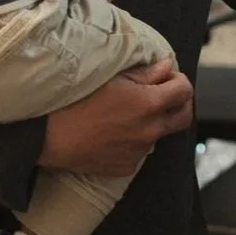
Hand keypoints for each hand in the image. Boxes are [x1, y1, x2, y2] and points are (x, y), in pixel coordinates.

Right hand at [39, 60, 192, 176]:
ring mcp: (139, 152)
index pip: (185, 91)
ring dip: (153, 122)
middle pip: (183, 118)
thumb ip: (145, 74)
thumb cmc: (77, 100)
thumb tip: (167, 67)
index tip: (168, 78)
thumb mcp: (112, 78)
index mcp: (148, 104)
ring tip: (127, 113)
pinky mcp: (127, 167)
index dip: (179, 81)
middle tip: (165, 94)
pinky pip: (140, 151)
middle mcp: (149, 130)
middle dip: (180, 103)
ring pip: (159, 134)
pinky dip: (135, 140)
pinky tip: (114, 132)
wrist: (50, 136)